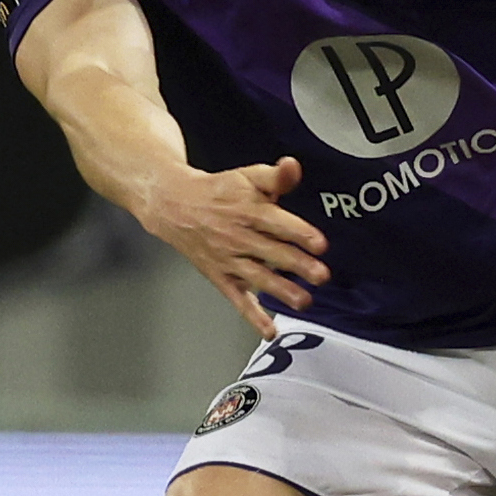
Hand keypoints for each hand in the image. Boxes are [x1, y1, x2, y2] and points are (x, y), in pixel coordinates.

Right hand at [142, 157, 331, 331]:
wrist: (174, 205)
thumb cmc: (219, 191)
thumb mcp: (248, 176)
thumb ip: (275, 177)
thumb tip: (293, 166)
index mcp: (249, 211)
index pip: (277, 223)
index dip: (300, 233)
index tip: (319, 244)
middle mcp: (239, 237)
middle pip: (272, 252)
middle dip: (298, 265)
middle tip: (321, 276)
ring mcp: (229, 259)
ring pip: (257, 277)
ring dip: (281, 290)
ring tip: (304, 301)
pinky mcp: (221, 276)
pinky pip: (238, 299)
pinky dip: (253, 316)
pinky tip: (269, 329)